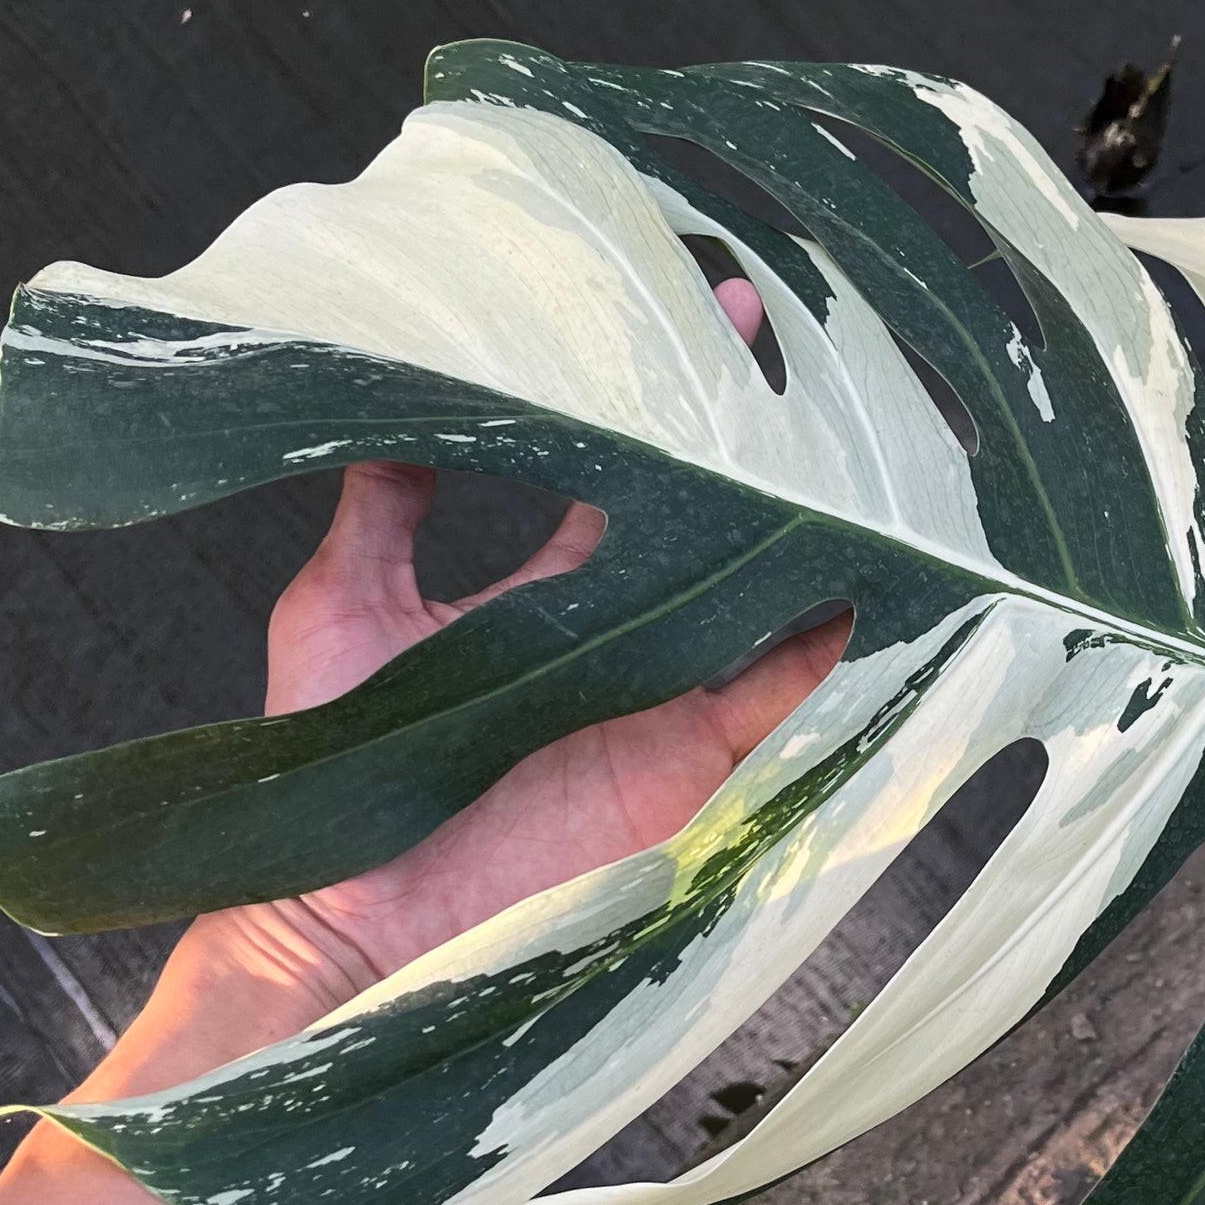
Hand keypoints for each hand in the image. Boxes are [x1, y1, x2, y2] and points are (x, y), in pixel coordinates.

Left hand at [87, 277, 849, 1091]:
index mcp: (553, 594)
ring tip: (851, 452)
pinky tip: (868, 579)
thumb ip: (384, 503)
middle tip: (796, 358)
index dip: (663, 403)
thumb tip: (389, 392)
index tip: (698, 312)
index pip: (627, 480)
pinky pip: (781, 694)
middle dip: (754, 447)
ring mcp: (664, 698)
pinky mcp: (691, 758)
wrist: (349, 892)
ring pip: (761, 602)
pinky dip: (829, 644)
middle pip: (711, 528)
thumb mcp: (345, 598)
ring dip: (805, 535)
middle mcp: (624, 637)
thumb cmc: (336, 749)